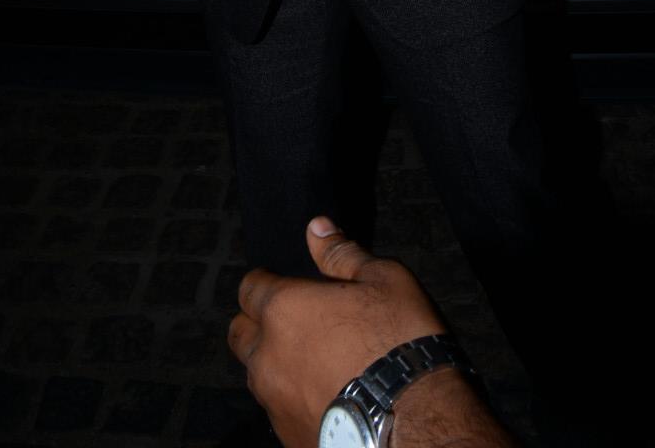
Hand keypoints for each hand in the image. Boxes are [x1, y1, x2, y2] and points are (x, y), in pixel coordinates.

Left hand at [229, 218, 511, 447]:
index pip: (250, 286)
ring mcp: (274, 401)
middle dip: (258, 322)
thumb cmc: (400, 341)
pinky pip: (276, 408)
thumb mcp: (383, 279)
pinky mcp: (287, 435)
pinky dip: (290, 396)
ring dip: (273, 362)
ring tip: (312, 359)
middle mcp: (267, 355)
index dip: (267, 281)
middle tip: (295, 320)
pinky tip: (322, 392)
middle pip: (240, 333)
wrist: (413, 419)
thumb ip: (341, 253)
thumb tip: (317, 227)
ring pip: (256, 373)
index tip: (288, 284)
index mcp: (284, 309)